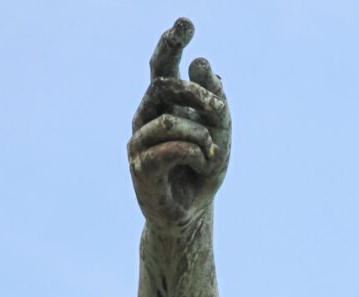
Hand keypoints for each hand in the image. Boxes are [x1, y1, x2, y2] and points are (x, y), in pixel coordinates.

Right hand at [128, 18, 230, 228]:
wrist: (192, 212)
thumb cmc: (203, 170)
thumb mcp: (220, 133)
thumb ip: (215, 102)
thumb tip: (203, 63)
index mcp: (163, 104)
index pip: (163, 66)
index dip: (171, 43)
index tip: (187, 23)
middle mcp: (146, 116)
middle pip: (164, 86)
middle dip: (197, 94)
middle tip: (220, 111)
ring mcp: (138, 140)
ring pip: (170, 121)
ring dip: (201, 135)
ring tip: (212, 153)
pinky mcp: (140, 167)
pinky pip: (169, 149)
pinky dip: (193, 153)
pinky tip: (202, 161)